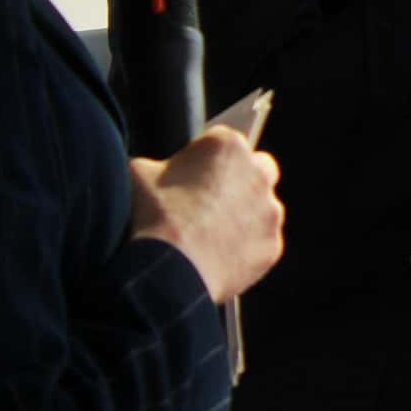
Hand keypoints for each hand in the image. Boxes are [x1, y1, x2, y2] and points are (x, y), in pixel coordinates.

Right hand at [128, 127, 283, 303]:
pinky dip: (246, 248)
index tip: (192, 175)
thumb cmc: (152, 216)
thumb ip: (154, 165)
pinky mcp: (273, 243)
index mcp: (227, 146)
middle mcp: (258, 173)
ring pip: (263, 208)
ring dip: (245, 215)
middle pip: (256, 168)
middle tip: (209, 202)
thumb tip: (151, 171)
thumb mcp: (137, 174)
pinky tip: (219, 256)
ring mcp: (270, 210)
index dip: (204, 160)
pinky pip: (262, 242)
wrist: (169, 268)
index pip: (222, 142)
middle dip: (239, 180)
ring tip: (211, 234)